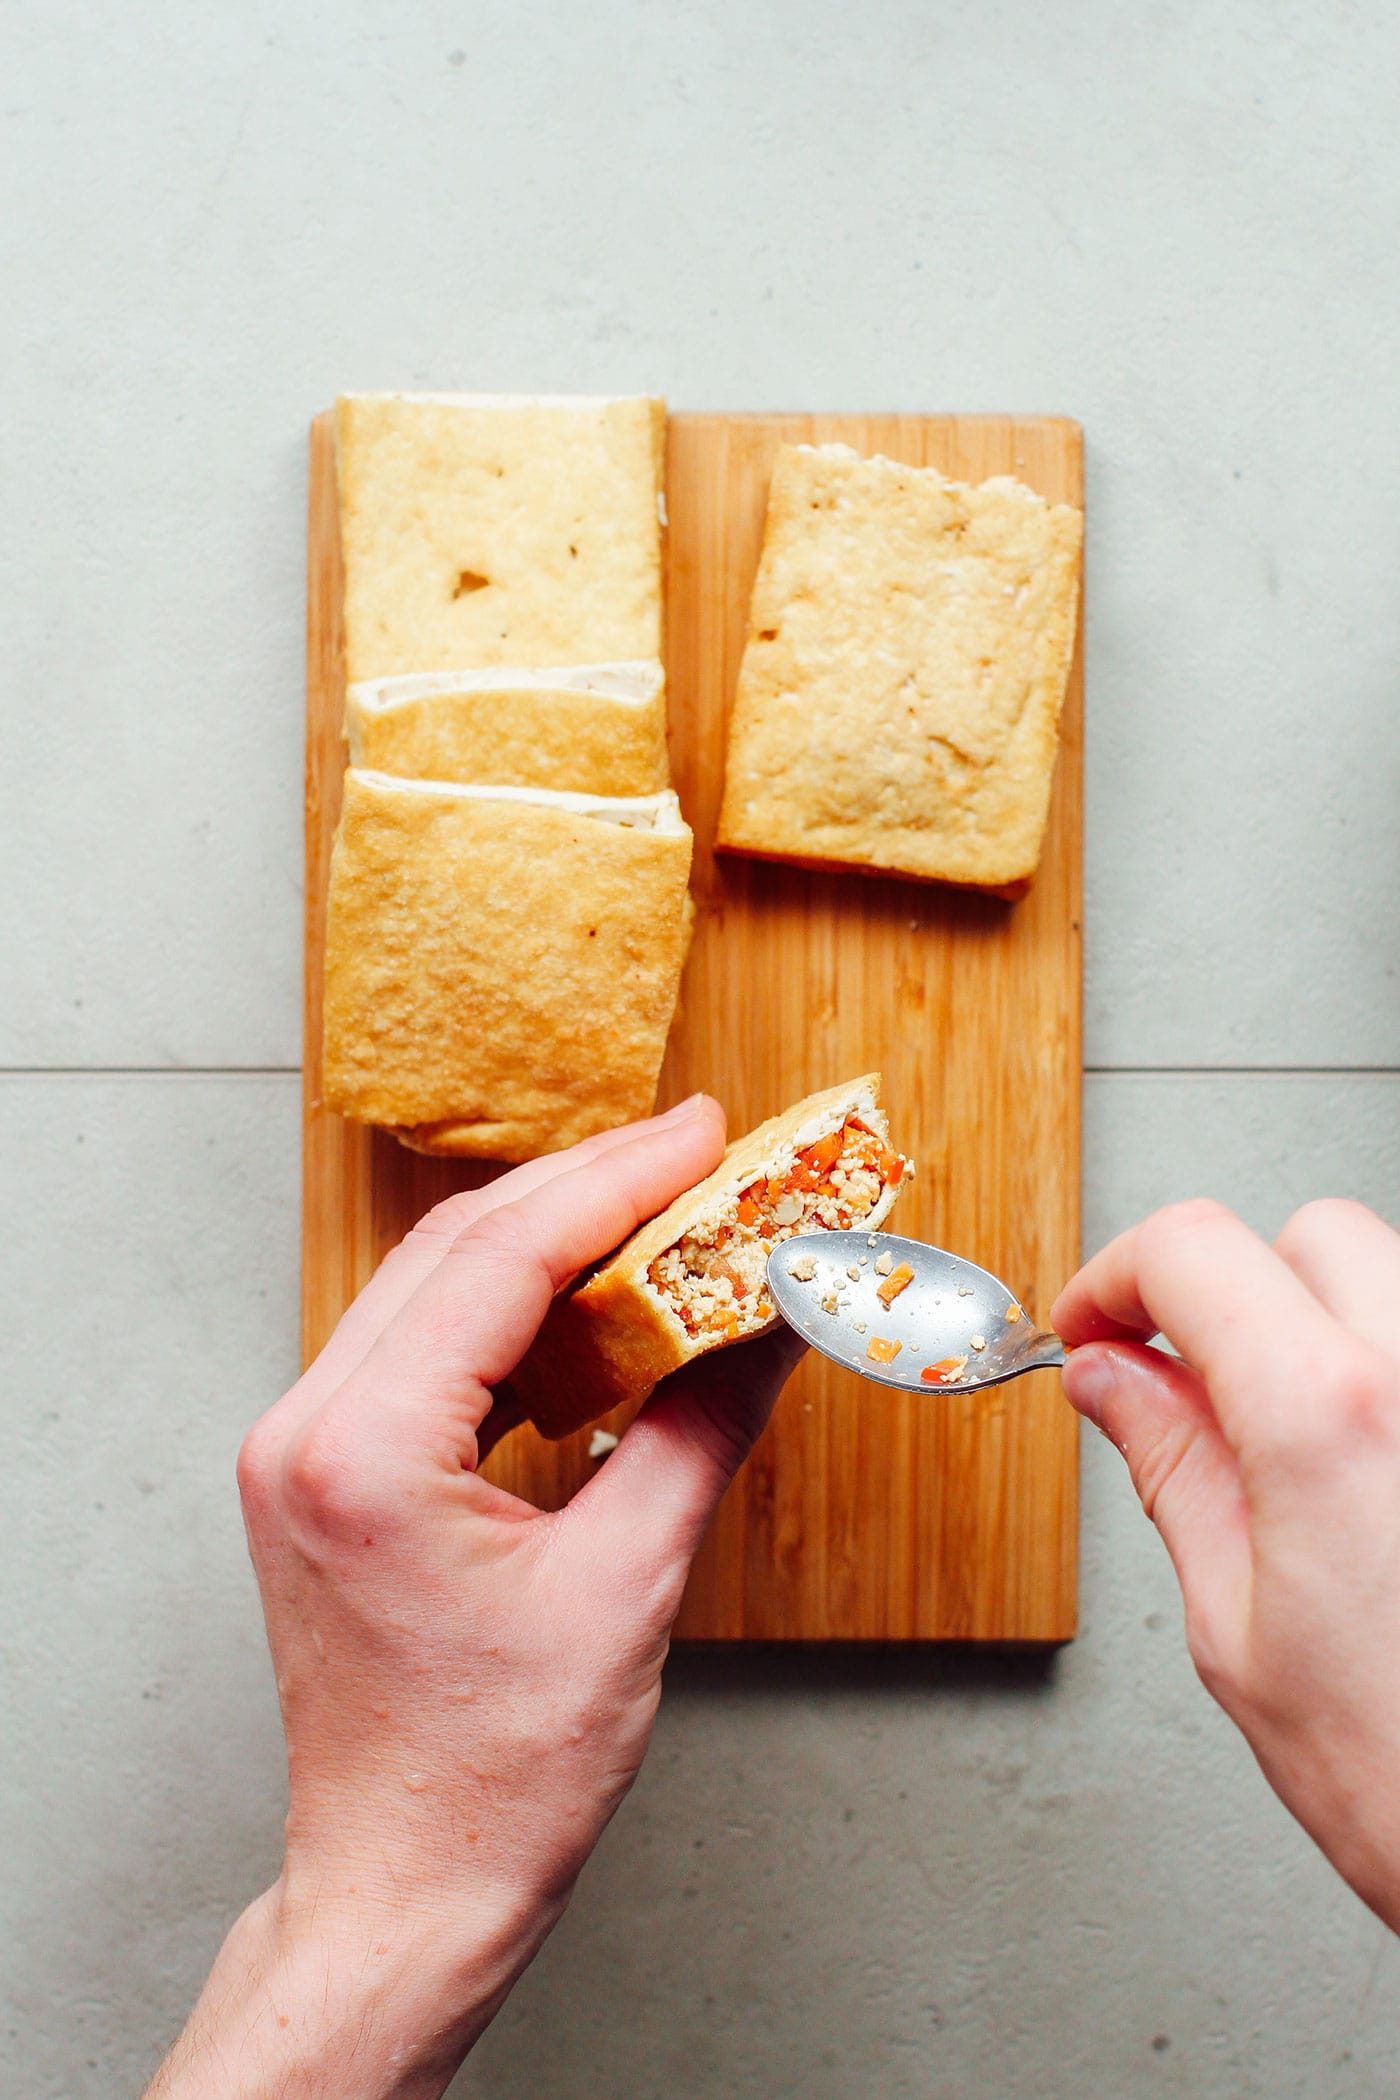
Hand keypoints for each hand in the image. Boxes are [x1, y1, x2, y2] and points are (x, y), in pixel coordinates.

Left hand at [146, 1096, 802, 2099]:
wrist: (404, 1889)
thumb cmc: (494, 1779)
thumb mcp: (625, 1591)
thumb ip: (699, 1433)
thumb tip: (770, 1328)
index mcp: (363, 1452)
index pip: (500, 1258)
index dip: (617, 1179)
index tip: (705, 1136)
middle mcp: (306, 1430)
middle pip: (456, 1248)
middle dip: (589, 1189)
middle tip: (700, 1155)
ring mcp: (303, 1448)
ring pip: (435, 1285)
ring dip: (550, 1241)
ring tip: (663, 1212)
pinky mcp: (327, 1471)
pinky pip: (425, 1346)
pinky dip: (515, 1311)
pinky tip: (595, 1304)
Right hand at [1052, 1196, 1399, 1931]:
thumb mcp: (1240, 1633)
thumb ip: (1173, 1471)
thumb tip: (1113, 1380)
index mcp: (1332, 1422)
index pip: (1192, 1251)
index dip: (1114, 1277)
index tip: (1091, 1327)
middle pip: (1307, 1236)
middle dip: (1227, 1289)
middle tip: (1179, 1377)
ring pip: (1392, 1283)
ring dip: (1323, 1328)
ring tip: (1285, 1441)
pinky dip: (1386, 1384)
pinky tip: (1367, 1478)